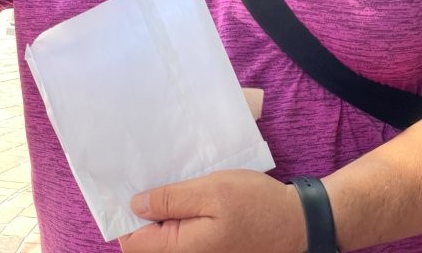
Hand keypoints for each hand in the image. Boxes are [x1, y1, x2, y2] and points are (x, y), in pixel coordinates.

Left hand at [119, 170, 305, 252]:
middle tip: (149, 177)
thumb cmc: (255, 204)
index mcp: (182, 249)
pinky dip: (178, 215)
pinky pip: (182, 235)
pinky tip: (186, 193)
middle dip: (143, 211)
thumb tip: (135, 206)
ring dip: (162, 211)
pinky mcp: (210, 248)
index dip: (126, 215)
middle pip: (147, 240)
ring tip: (169, 181)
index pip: (133, 241)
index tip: (128, 186)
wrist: (296, 222)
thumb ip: (171, 199)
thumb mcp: (211, 191)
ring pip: (165, 236)